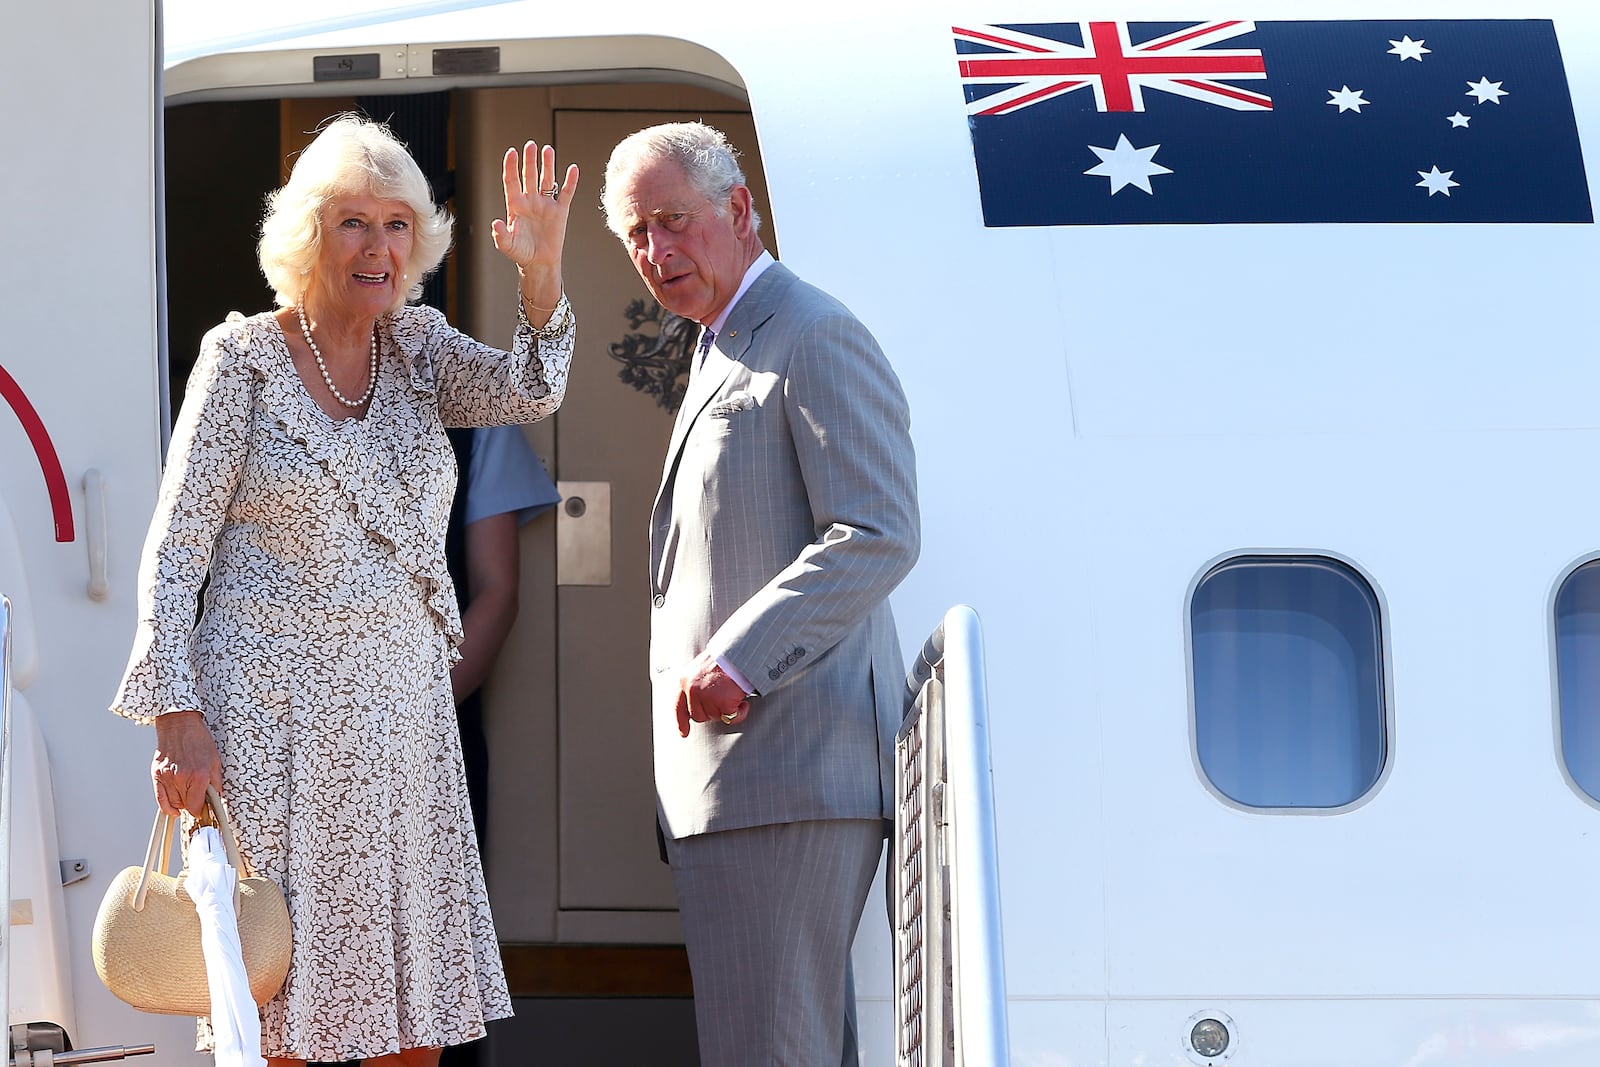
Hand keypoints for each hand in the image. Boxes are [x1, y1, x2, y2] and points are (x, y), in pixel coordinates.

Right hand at [151, 710, 223, 816]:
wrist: (179, 725)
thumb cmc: (198, 739)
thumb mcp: (215, 760)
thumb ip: (216, 782)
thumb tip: (217, 797)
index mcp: (199, 775)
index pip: (197, 806)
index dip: (201, 811)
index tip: (204, 810)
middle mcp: (181, 778)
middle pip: (185, 806)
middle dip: (193, 804)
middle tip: (198, 799)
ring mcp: (167, 777)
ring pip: (174, 803)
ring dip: (182, 803)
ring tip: (188, 794)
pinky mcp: (157, 774)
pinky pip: (160, 798)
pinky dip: (167, 807)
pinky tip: (173, 809)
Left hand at [491, 142, 578, 300]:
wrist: (539, 264)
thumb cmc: (521, 254)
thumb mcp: (507, 245)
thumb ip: (500, 234)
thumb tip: (495, 223)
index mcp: (515, 206)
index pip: (512, 181)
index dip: (511, 166)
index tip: (512, 152)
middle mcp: (530, 201)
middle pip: (529, 175)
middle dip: (529, 160)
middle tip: (530, 145)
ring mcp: (545, 205)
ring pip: (546, 180)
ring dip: (547, 165)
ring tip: (547, 150)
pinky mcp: (560, 212)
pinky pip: (566, 193)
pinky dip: (570, 181)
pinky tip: (573, 169)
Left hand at [674, 652, 750, 737]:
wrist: (739, 654)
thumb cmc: (724, 660)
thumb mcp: (700, 669)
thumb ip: (694, 685)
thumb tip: (697, 706)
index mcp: (684, 681)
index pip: (679, 707)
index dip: (681, 722)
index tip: (684, 733)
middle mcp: (692, 690)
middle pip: (698, 716)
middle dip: (711, 711)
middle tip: (723, 697)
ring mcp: (707, 697)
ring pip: (715, 717)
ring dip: (726, 709)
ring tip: (732, 693)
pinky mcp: (722, 703)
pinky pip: (731, 718)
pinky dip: (740, 713)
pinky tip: (743, 702)